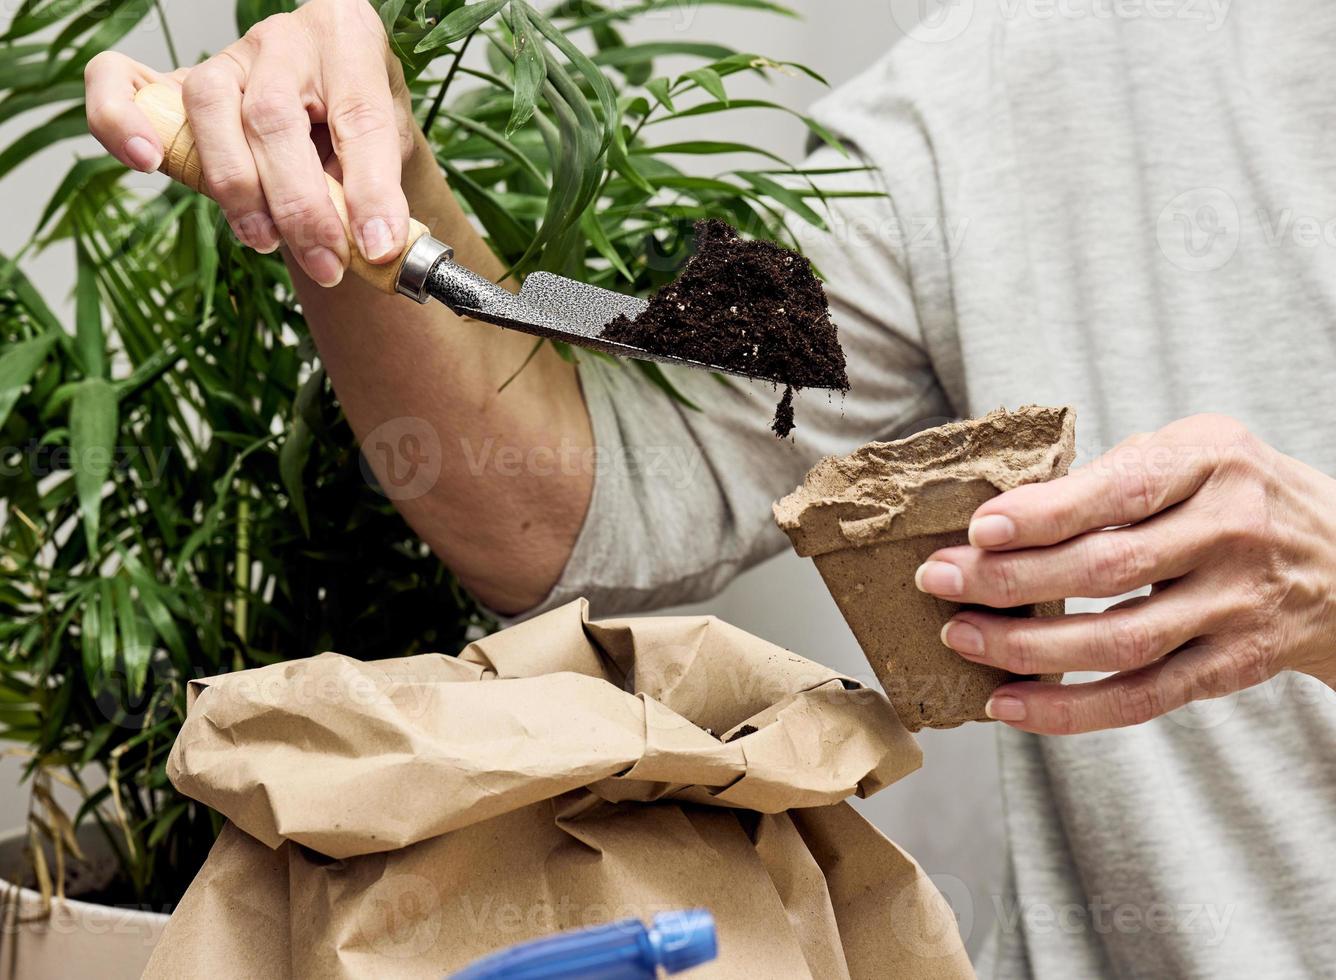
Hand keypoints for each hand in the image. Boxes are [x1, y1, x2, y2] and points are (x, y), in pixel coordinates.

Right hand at [84, 0, 414, 286]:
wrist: (326, 101)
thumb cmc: (356, 127)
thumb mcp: (391, 150)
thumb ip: (378, 188)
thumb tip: (374, 247)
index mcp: (350, 42)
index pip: (360, 117)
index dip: (370, 190)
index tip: (378, 247)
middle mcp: (284, 40)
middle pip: (274, 116)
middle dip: (300, 207)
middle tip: (327, 266)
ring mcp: (225, 56)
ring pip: (210, 107)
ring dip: (237, 187)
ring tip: (265, 241)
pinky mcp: (174, 79)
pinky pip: (120, 81)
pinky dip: (121, 121)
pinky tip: (147, 163)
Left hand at [913, 414, 1335, 734]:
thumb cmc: (1234, 493)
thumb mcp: (1193, 450)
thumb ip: (1116, 474)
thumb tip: (1002, 517)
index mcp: (1211, 461)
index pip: (1120, 491)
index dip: (1044, 513)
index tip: (977, 529)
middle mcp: (1230, 531)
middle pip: (1105, 569)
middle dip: (1009, 579)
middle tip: (937, 581)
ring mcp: (1235, 604)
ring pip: (1119, 641)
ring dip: (1026, 646)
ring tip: (959, 636)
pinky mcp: (1232, 665)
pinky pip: (1143, 697)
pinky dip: (1070, 709)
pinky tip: (1009, 704)